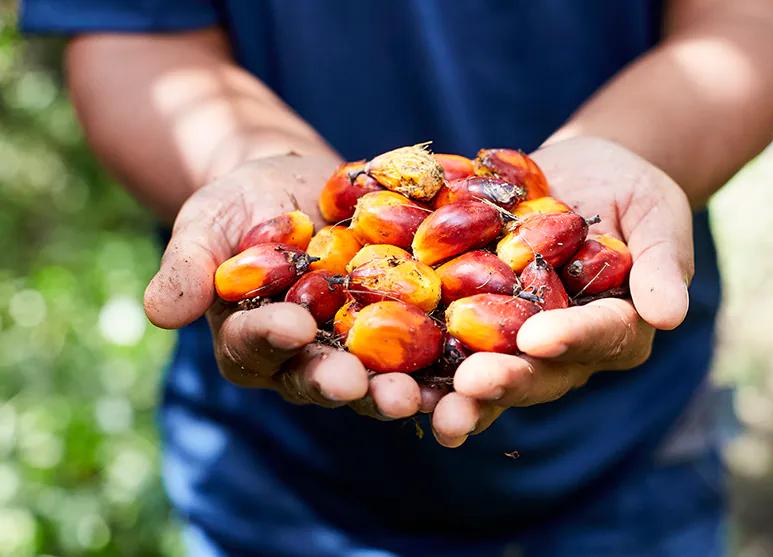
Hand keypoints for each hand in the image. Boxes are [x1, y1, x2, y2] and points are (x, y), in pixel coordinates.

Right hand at [144, 154, 427, 418]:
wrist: (303, 186)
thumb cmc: (243, 205)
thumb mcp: (209, 222)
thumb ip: (188, 264)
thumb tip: (160, 314)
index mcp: (251, 343)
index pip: (255, 346)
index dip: (270, 337)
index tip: (289, 326)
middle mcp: (305, 361)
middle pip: (318, 378)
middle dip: (337, 382)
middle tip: (357, 384)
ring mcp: (357, 352)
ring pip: (374, 379)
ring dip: (393, 389)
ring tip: (414, 394)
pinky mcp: (404, 333)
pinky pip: (424, 351)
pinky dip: (442, 361)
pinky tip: (464, 364)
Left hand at [430, 137, 694, 446]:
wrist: (579, 173)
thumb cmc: (631, 191)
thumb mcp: (656, 213)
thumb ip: (662, 261)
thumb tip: (671, 315)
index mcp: (615, 330)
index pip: (600, 339)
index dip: (572, 340)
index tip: (541, 336)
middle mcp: (561, 349)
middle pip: (536, 372)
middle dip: (503, 381)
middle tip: (471, 386)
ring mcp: (513, 340)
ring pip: (485, 373)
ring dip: (452, 392)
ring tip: (419, 402)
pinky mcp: (471, 320)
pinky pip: (442, 342)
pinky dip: (414, 355)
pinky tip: (379, 364)